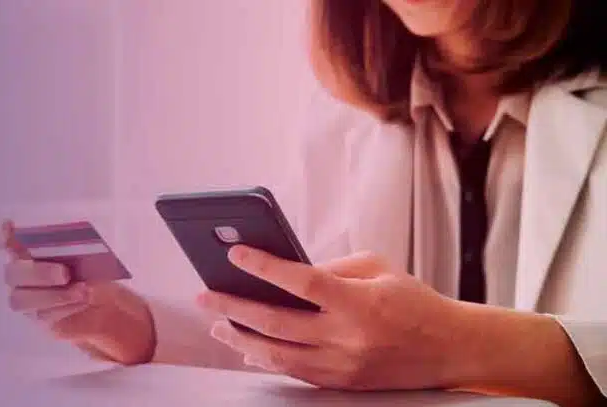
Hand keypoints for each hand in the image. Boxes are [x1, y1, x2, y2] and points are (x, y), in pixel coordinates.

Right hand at [0, 220, 155, 364]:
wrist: (102, 304)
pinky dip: (65, 307)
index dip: (2, 237)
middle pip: (13, 274)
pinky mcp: (38, 319)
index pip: (7, 244)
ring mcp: (26, 299)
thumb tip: (77, 249)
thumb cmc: (89, 273)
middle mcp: (21, 275)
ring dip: (54, 295)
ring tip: (83, 292)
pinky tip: (83, 301)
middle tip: (65, 274)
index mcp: (29, 253)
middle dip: (39, 273)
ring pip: (22, 299)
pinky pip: (42, 316)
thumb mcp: (88, 260)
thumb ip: (76, 252)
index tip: (7, 226)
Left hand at [196, 245, 463, 390]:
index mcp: (358, 302)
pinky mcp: (340, 383)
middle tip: (207, 296)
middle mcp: (347, 338)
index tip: (237, 254)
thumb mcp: (378, 268)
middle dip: (234, 307)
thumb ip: (332, 268)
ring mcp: (341, 366)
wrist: (448, 348)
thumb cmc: (414, 302)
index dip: (264, 266)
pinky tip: (246, 346)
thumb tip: (287, 271)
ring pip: (276, 355)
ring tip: (218, 323)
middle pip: (276, 323)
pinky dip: (264, 359)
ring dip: (240, 338)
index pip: (301, 282)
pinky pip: (292, 372)